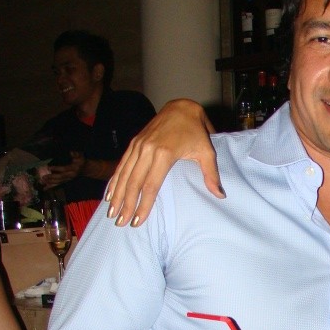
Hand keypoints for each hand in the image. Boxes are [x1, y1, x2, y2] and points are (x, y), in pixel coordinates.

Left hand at [42, 151, 84, 188]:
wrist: (86, 169)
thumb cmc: (81, 161)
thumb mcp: (80, 156)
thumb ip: (76, 154)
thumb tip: (72, 152)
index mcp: (73, 169)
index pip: (64, 169)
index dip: (56, 169)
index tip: (48, 167)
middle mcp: (70, 176)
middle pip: (60, 177)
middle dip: (51, 178)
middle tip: (43, 177)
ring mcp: (68, 179)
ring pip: (58, 182)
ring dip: (50, 183)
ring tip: (42, 182)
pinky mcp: (66, 181)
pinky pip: (58, 185)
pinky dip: (51, 187)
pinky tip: (45, 188)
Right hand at [106, 99, 222, 226]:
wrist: (181, 106)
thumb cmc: (196, 131)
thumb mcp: (207, 151)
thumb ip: (211, 174)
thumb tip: (220, 195)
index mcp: (164, 154)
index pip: (151, 185)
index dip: (143, 205)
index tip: (138, 221)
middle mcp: (147, 150)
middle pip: (134, 183)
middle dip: (126, 205)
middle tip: (120, 223)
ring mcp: (138, 145)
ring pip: (124, 174)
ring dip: (116, 194)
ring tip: (111, 213)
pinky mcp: (134, 142)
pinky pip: (121, 164)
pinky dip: (114, 179)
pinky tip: (109, 193)